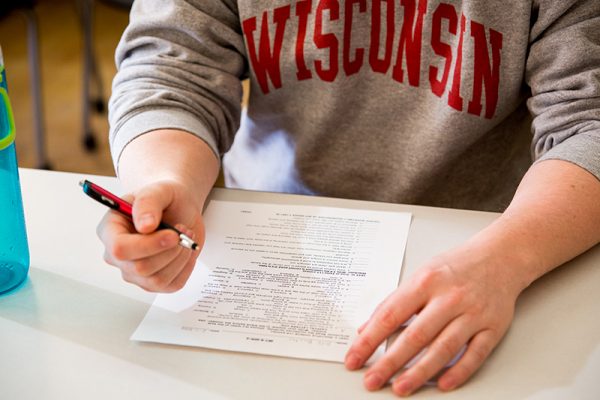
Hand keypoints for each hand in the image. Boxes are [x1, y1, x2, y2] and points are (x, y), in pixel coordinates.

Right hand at [97, 179, 203, 291]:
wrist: (180, 207)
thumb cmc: (165, 198)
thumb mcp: (158, 190)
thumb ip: (148, 203)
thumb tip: (145, 226)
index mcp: (110, 230)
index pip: (120, 249)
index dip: (148, 245)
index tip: (172, 234)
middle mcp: (118, 255)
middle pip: (140, 268)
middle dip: (169, 250)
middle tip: (182, 231)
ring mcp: (134, 272)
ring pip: (157, 279)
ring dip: (179, 257)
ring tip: (185, 237)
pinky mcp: (154, 281)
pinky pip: (171, 285)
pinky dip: (185, 268)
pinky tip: (186, 251)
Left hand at [344, 243, 525, 395]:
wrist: (500, 256)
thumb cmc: (456, 267)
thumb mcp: (420, 275)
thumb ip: (394, 302)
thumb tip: (367, 328)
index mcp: (425, 282)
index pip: (390, 315)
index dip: (369, 340)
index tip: (355, 358)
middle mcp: (449, 297)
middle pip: (415, 336)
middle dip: (390, 362)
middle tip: (372, 379)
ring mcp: (473, 313)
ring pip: (444, 348)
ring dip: (420, 372)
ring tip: (400, 387)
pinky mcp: (493, 327)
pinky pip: (475, 354)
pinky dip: (459, 372)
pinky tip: (442, 384)